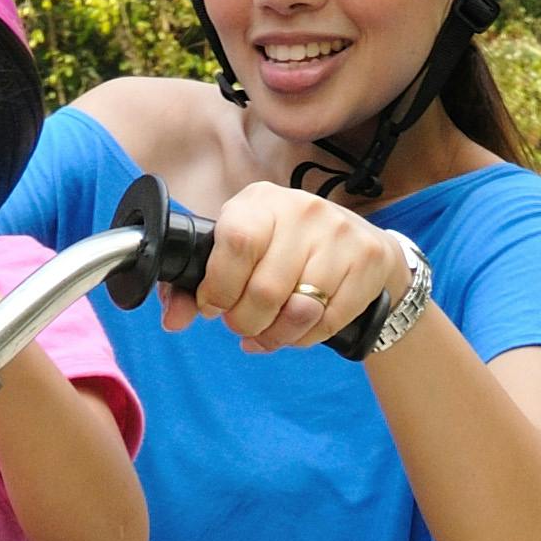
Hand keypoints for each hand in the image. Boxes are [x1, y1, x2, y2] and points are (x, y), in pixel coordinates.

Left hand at [177, 183, 402, 354]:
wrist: (361, 245)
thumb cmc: (285, 251)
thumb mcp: (241, 252)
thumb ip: (196, 285)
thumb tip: (173, 319)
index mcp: (259, 202)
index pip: (235, 242)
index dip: (219, 287)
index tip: (214, 306)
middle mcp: (302, 210)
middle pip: (265, 289)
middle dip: (245, 322)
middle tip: (244, 325)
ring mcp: (339, 234)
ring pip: (298, 310)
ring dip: (276, 335)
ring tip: (268, 333)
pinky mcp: (367, 260)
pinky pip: (327, 321)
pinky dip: (306, 338)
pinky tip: (299, 330)